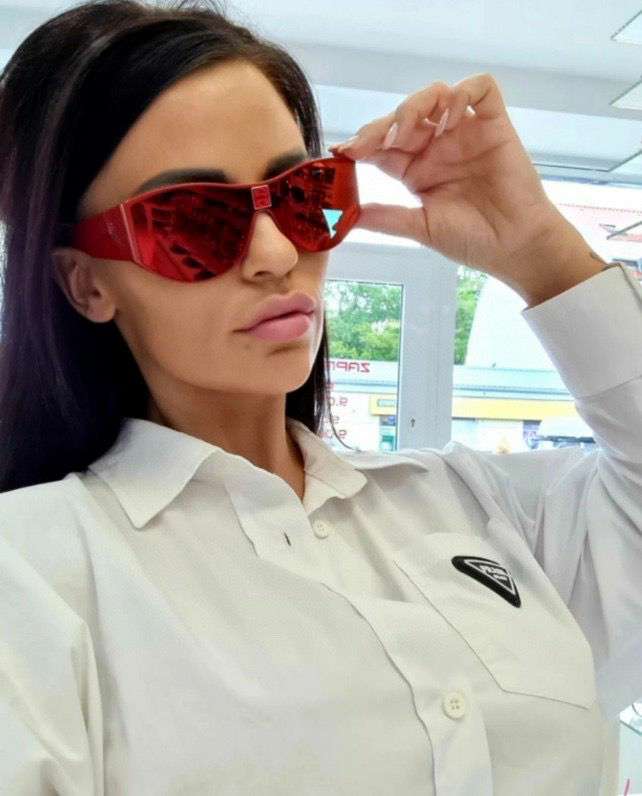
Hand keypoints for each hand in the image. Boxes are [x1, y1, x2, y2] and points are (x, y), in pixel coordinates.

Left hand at [330, 73, 584, 296]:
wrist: (514, 247)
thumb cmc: (472, 240)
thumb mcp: (422, 229)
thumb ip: (387, 218)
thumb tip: (347, 217)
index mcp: (415, 169)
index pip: (382, 144)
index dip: (361, 142)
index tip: (344, 153)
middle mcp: (437, 147)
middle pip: (402, 116)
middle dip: (382, 125)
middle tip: (372, 145)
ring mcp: (465, 133)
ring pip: (435, 94)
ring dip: (415, 106)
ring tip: (407, 132)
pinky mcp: (494, 125)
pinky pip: (480, 89)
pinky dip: (461, 95)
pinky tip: (449, 121)